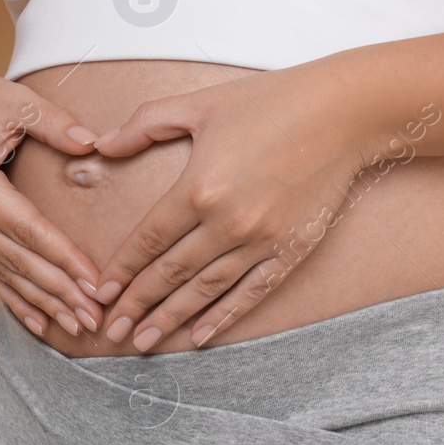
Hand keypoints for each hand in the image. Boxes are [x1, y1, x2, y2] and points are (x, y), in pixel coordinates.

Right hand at [0, 53, 106, 337]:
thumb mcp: (17, 101)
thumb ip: (55, 124)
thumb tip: (93, 145)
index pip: (27, 228)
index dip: (62, 257)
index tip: (94, 280)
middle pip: (17, 261)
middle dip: (58, 291)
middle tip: (94, 316)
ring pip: (5, 274)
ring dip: (42, 303)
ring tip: (77, 327)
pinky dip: (17, 299)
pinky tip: (41, 323)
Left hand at [87, 65, 371, 350]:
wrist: (343, 113)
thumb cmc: (268, 102)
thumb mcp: (197, 104)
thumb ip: (144, 124)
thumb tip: (101, 144)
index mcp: (199, 188)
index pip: (148, 240)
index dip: (121, 269)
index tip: (100, 293)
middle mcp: (227, 222)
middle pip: (170, 274)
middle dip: (136, 305)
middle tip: (111, 331)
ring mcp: (261, 241)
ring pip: (205, 290)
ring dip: (171, 319)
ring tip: (143, 342)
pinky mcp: (291, 250)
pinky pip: (251, 293)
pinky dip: (224, 317)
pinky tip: (201, 336)